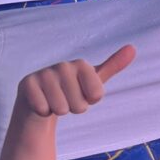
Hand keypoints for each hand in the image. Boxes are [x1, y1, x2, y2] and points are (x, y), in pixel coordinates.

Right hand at [17, 45, 135, 116]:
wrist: (42, 97)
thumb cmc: (72, 89)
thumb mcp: (94, 80)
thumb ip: (113, 65)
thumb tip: (133, 48)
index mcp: (81, 65)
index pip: (96, 95)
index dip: (90, 101)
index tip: (84, 94)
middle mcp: (62, 66)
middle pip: (79, 105)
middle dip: (74, 108)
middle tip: (67, 99)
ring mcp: (43, 74)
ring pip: (61, 109)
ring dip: (59, 110)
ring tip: (55, 100)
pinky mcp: (26, 84)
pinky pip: (43, 110)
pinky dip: (44, 112)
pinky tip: (42, 102)